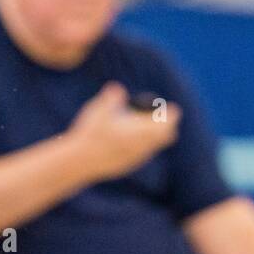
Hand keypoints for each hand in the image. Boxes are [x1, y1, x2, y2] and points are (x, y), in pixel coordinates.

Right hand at [67, 82, 181, 181]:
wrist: (80, 161)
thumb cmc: (90, 133)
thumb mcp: (99, 109)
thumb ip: (112, 97)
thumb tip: (118, 88)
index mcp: (140, 130)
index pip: (167, 123)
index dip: (171, 114)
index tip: (173, 109)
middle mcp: (142, 146)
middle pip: (166, 136)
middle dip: (166, 126)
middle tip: (163, 117)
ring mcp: (136, 158)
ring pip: (154, 147)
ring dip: (154, 137)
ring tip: (146, 127)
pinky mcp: (128, 165)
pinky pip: (142, 154)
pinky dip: (142, 146)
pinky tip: (130, 141)